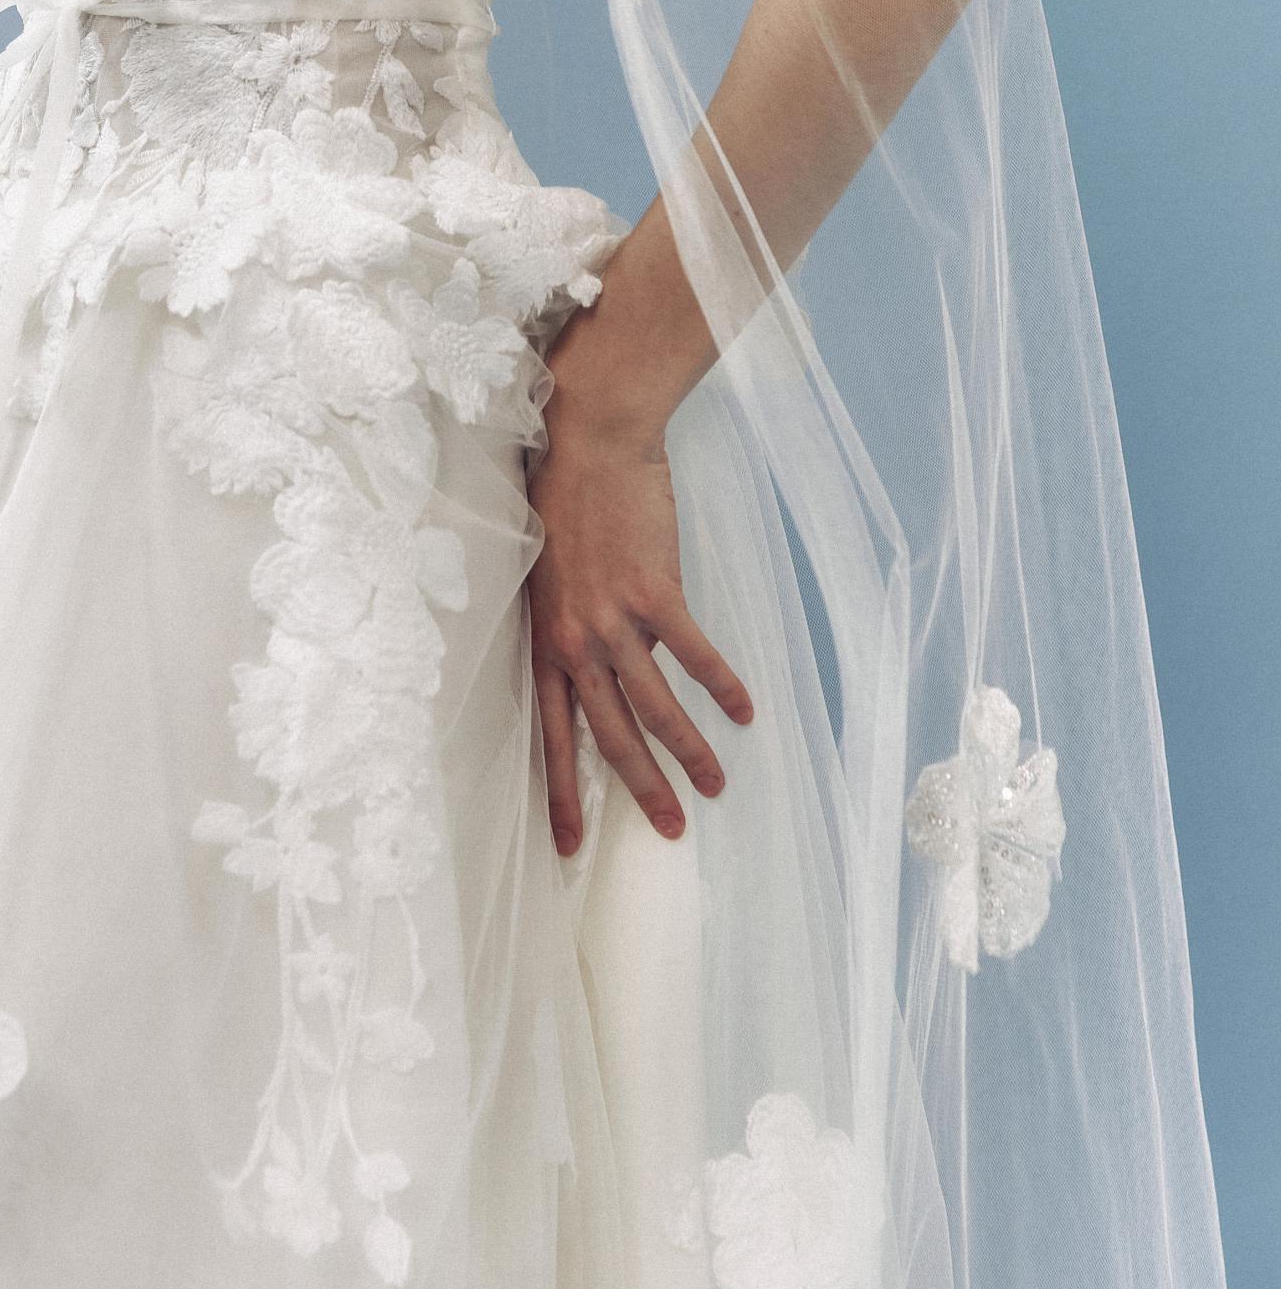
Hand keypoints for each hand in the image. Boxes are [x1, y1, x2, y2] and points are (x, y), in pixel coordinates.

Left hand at [524, 336, 754, 856]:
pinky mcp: (653, 592)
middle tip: (668, 831)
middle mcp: (574, 638)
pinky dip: (721, 685)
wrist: (587, 441)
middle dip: (639, 788)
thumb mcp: (550, 574)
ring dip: (689, 750)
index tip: (569, 847)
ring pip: (654, 706)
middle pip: (609, 733)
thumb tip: (607, 665)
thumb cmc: (566, 499)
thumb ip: (574, 625)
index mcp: (545, 638)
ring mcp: (614, 617)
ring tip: (715, 785)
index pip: (548, 733)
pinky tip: (744, 711)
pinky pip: (693, 655)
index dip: (560, 792)